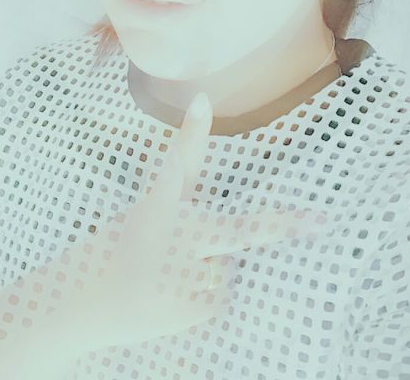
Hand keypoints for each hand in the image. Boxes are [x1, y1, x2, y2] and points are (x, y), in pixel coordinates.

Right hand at [55, 92, 326, 349]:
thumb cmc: (130, 238)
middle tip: (320, 222)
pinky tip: (172, 293)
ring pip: (224, 264)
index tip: (201, 101)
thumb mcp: (152, 196)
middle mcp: (170, 238)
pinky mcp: (188, 309)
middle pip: (235, 231)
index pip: (177, 161)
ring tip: (169, 272)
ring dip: (207, 265)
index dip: (191, 132)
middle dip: (280, 227)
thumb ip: (184, 158)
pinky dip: (202, 291)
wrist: (89, 300)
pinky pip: (217, 291)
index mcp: (157, 203)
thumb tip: (202, 100)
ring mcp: (180, 278)